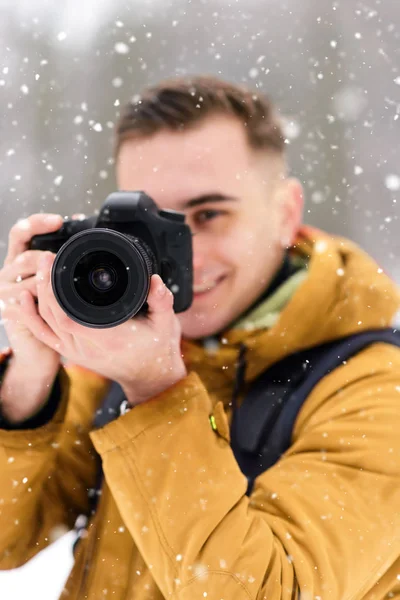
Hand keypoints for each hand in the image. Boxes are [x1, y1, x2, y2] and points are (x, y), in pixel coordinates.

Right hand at [0, 213, 63, 373]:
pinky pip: (26, 304)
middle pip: (25, 256)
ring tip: (66, 290)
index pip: (21, 232)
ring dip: (49, 286)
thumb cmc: (53, 311)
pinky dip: (42, 303)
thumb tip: (83, 231)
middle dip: (48, 260)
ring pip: (28, 281)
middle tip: (65, 265)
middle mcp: (8, 272)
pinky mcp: (9, 311)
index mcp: (18, 258)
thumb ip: (62, 261)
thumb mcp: (58, 281)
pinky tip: (52, 302)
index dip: (37, 223)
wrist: (39, 347)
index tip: (58, 221)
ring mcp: (5, 292)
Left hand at [18, 251, 186, 405]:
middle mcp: (89, 348)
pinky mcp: (72, 352)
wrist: (150, 378)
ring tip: (39, 269)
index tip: (57, 263)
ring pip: (46, 323)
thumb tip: (155, 280)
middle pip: (54, 315)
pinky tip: (24, 299)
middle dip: (45, 285)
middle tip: (45, 258)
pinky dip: (31, 317)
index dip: (56, 291)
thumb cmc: (158, 349)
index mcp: (110, 339)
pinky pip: (45, 335)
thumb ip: (161, 300)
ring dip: (38, 296)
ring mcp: (77, 352)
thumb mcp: (166, 323)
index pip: (71, 317)